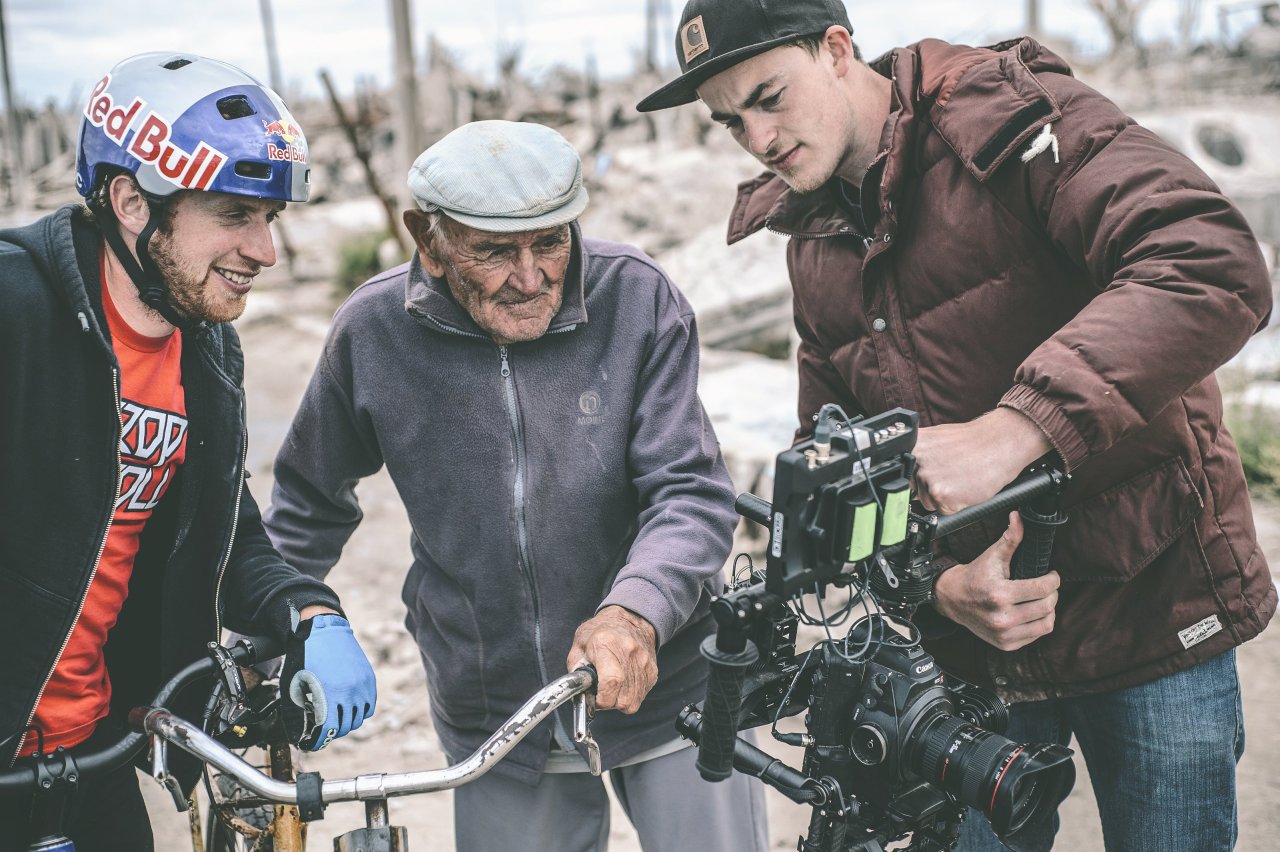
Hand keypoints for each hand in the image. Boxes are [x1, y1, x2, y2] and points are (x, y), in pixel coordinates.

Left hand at [281, 611, 376, 750]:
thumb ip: (296, 712)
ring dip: (347, 723)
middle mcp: (350, 691)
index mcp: (329, 694)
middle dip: (332, 733)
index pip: (328, 731)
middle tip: (322, 731)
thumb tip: (298, 736)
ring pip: (359, 718)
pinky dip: (359, 712)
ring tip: (335, 719)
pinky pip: (369, 705)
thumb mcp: (294, 685)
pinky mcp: (369, 678)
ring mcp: (362, 684)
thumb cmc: (304, 656)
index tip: (312, 744)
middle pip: (345, 727)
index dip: (319, 741)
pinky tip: (347, 708)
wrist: (322, 629)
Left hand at [567, 606, 657, 713]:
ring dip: (618, 701)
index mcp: (605, 644)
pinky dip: (629, 696)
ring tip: (611, 687)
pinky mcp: (651, 672)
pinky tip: (622, 684)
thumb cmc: (602, 631)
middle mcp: (628, 653)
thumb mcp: (580, 643)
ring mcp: (643, 663)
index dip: (600, 699)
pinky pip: (640, 697)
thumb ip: (575, 668)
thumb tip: (578, 691)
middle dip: (608, 702)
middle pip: (621, 698)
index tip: (594, 698)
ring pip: (631, 702)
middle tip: (600, 692)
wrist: (631, 619)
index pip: (610, 682)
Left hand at [913, 408, 1051, 513]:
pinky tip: (967, 487)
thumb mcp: (937, 439)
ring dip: (944, 496)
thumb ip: (919, 455)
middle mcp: (916, 461)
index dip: (913, 479)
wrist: (1002, 441)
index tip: (924, 477)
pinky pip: (944, 511)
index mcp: (913, 445)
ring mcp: (928, 479)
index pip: (900, 473)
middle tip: (952, 473)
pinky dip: (956, 504)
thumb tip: (904, 475)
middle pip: (914, 490)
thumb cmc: (974, 441)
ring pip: (929, 502)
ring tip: (962, 478)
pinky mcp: (943, 496)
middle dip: (932, 487)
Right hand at [932, 512, 1060, 650]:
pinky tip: (1032, 612)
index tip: (1052, 575)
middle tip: (1047, 586)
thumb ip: (1010, 537)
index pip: (1043, 588)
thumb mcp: (992, 555)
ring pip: (1046, 624)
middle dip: (1053, 593)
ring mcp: (1004, 633)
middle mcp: (1002, 617)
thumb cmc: (975, 575)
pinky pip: (1036, 635)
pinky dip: (1039, 623)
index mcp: (1000, 594)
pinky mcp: (1005, 644)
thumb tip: (1018, 516)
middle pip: (1047, 606)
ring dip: (1049, 610)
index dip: (1053, 579)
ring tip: (1042, 599)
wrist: (953, 599)